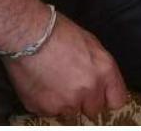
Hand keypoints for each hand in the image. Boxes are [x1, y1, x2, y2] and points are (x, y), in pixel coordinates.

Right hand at [1, 12, 128, 119]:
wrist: (24, 31)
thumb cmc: (54, 29)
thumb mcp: (88, 41)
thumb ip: (99, 66)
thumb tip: (101, 81)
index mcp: (104, 71)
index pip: (117, 101)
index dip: (105, 97)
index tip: (97, 94)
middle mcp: (89, 90)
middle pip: (92, 109)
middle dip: (82, 99)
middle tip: (67, 82)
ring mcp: (66, 102)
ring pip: (69, 111)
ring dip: (62, 100)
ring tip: (48, 79)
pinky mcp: (44, 107)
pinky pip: (47, 111)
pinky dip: (43, 101)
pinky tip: (37, 82)